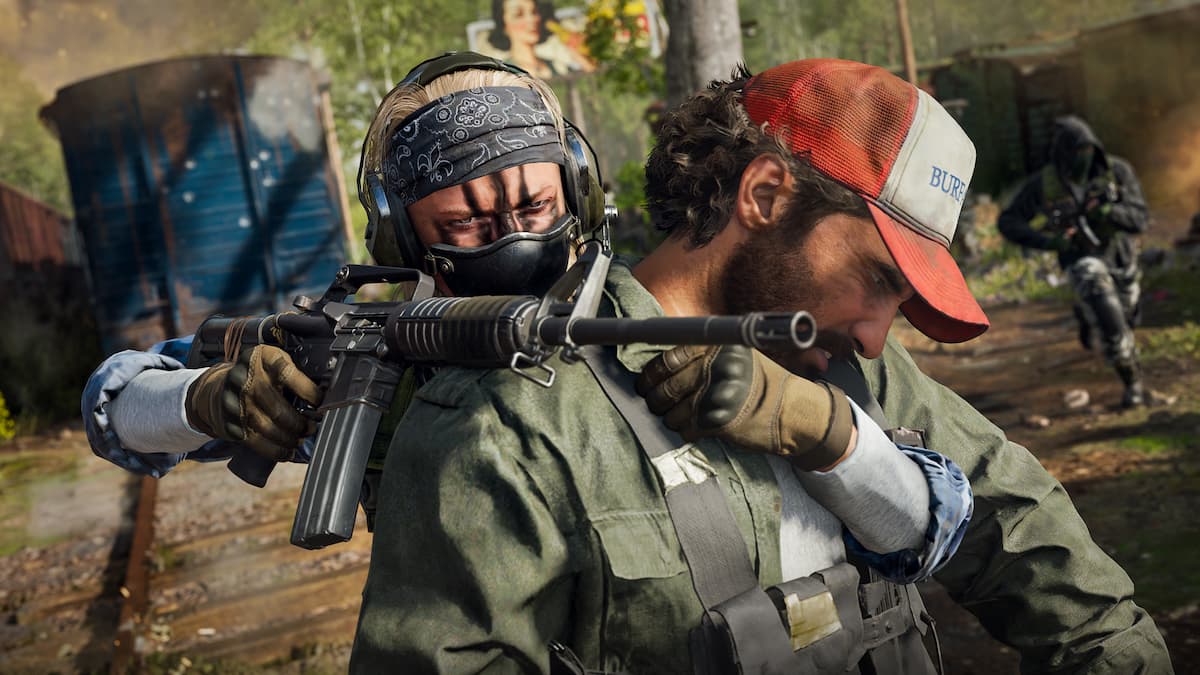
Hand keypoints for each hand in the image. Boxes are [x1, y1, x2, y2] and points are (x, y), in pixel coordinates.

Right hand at [185, 345, 320, 460]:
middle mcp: (244, 378)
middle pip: (278, 408)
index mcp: (261, 358)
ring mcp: (234, 401)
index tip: (321, 403)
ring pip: (267, 427)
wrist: (216, 388)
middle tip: (312, 428)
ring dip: (289, 439)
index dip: (308, 391)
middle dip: (300, 423)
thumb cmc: (258, 376)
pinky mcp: (228, 421)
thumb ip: (295, 373)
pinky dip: (274, 450)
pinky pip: (254, 441)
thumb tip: (330, 393)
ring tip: (301, 440)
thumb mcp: (274, 363)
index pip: (287, 374)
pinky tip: (287, 451)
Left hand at [635, 345, 855, 470]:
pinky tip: (692, 428)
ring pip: (672, 410)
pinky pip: (686, 428)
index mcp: (719, 347)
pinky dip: (684, 431)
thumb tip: (661, 365)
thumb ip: (705, 356)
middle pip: (667, 385)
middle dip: (654, 398)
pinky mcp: (719, 420)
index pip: (670, 357)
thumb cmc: (762, 386)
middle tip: (653, 402)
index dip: (652, 372)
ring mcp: (718, 394)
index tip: (646, 382)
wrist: (793, 414)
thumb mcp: (738, 358)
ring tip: (674, 417)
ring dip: (668, 417)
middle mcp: (718, 367)